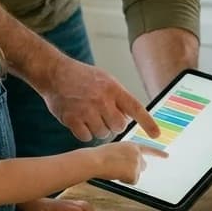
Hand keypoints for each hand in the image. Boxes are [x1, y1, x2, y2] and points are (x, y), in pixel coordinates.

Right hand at [41, 57, 161, 141]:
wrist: (54, 73)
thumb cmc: (82, 77)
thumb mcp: (105, 79)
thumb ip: (118, 98)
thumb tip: (130, 117)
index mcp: (113, 88)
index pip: (135, 108)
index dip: (147, 123)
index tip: (156, 135)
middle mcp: (102, 100)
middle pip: (119, 127)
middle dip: (114, 126)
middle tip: (105, 117)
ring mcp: (86, 110)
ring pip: (102, 134)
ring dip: (98, 130)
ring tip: (90, 116)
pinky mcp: (71, 119)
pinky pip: (86, 137)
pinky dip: (85, 133)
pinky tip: (80, 123)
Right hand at [91, 140, 166, 182]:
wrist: (95, 160)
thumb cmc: (99, 156)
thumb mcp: (115, 150)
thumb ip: (126, 155)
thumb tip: (129, 165)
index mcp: (132, 145)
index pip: (149, 149)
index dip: (158, 153)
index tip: (167, 156)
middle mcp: (137, 152)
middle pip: (143, 166)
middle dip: (135, 170)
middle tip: (120, 169)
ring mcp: (137, 162)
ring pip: (136, 175)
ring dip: (127, 176)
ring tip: (114, 169)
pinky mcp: (134, 172)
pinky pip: (132, 181)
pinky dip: (124, 180)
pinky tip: (116, 174)